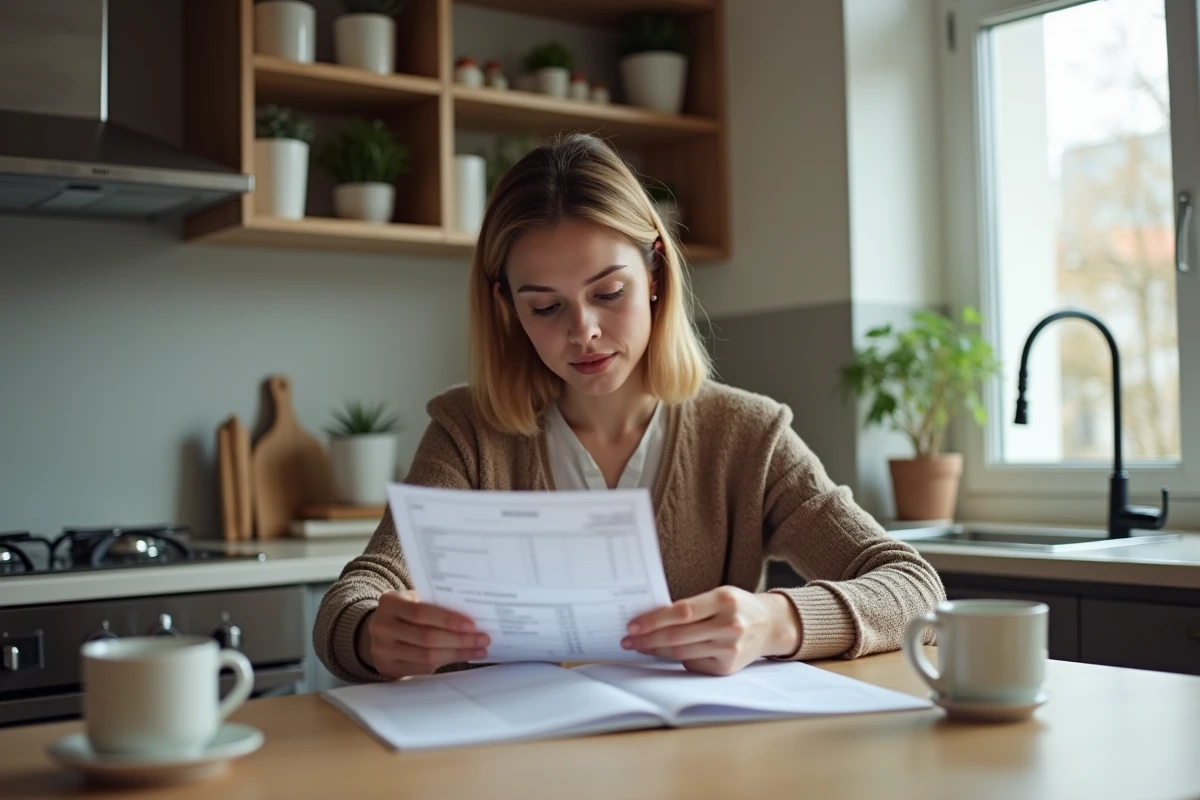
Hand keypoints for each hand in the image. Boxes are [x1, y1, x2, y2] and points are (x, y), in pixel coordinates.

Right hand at [358, 589, 489, 679]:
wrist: (380, 630)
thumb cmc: (406, 612)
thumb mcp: (413, 600)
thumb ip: (435, 603)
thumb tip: (472, 615)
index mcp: (389, 603)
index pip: (421, 612)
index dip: (448, 620)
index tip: (473, 625)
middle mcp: (382, 627)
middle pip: (426, 637)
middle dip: (459, 640)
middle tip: (483, 639)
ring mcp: (382, 650)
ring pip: (427, 656)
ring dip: (457, 654)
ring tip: (478, 650)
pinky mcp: (388, 668)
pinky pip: (422, 668)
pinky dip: (445, 663)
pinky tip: (461, 657)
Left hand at [620, 587, 800, 675]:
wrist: (769, 625)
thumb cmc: (736, 606)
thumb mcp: (719, 595)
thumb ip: (690, 607)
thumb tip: (650, 619)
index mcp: (725, 600)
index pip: (682, 612)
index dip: (654, 620)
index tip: (633, 624)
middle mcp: (730, 626)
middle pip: (678, 636)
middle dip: (648, 639)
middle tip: (628, 639)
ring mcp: (730, 649)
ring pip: (682, 653)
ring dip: (655, 651)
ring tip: (639, 646)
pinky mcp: (727, 668)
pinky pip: (692, 664)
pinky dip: (675, 658)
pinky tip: (663, 653)